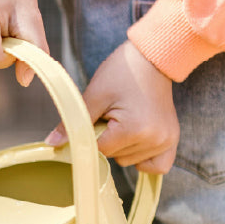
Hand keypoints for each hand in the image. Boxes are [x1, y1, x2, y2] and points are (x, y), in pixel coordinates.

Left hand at [45, 40, 178, 172]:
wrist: (152, 58)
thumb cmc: (122, 72)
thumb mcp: (94, 95)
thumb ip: (74, 122)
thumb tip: (52, 144)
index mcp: (135, 130)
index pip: (100, 150)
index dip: (91, 135)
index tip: (96, 117)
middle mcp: (155, 140)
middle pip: (116, 157)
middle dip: (108, 139)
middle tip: (113, 114)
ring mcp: (167, 141)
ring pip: (130, 161)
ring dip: (123, 146)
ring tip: (126, 119)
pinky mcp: (172, 140)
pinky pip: (157, 165)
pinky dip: (143, 158)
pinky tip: (136, 141)